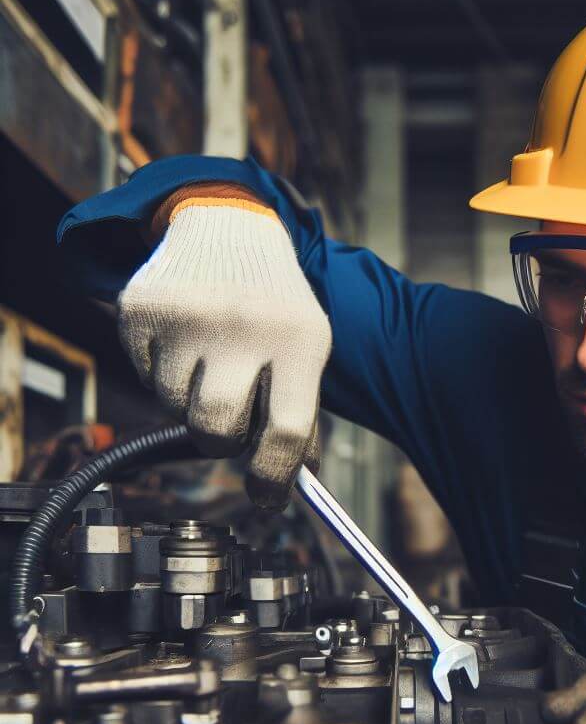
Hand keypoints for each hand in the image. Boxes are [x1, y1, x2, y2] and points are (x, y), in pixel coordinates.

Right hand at [118, 198, 331, 507]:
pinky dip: (164, 373)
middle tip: (232, 418)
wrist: (229, 225)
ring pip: (174, 409)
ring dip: (191, 401)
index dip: (275, 477)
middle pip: (218, 431)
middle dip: (224, 441)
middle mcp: (242, 325)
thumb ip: (302, 414)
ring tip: (212, 360)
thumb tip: (292, 483)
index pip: (287, 431)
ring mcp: (186, 316)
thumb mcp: (306, 348)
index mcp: (298, 339)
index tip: (267, 498)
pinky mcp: (140, 310)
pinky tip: (186, 340)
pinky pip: (144, 378)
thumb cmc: (275, 303)